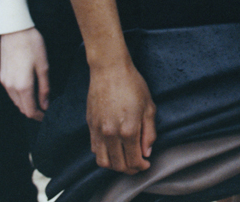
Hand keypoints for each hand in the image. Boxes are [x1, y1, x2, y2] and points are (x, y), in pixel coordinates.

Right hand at [0, 27, 49, 118]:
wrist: (14, 29)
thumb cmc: (32, 45)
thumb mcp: (44, 66)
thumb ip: (45, 88)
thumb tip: (46, 105)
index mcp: (23, 86)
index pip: (30, 110)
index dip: (39, 116)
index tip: (48, 115)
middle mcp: (11, 87)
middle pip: (22, 108)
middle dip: (34, 111)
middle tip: (46, 108)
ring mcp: (5, 81)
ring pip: (16, 101)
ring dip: (26, 104)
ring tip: (39, 99)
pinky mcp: (2, 76)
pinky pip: (11, 93)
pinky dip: (20, 96)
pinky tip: (29, 89)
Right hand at [86, 59, 155, 173]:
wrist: (109, 69)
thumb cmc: (132, 85)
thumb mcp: (149, 107)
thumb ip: (149, 133)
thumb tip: (147, 152)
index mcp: (129, 130)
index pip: (134, 161)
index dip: (141, 167)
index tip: (146, 164)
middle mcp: (111, 134)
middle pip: (119, 165)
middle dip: (130, 169)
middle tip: (137, 165)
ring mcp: (98, 131)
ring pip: (104, 162)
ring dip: (115, 166)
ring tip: (124, 160)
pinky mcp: (90, 126)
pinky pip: (95, 149)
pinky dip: (104, 155)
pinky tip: (113, 149)